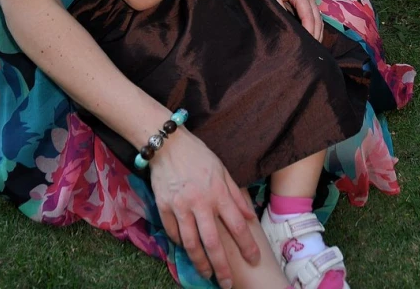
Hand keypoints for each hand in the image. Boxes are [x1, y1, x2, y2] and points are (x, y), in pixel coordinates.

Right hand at [150, 128, 258, 286]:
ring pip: (191, 244)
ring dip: (200, 263)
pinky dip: (181, 244)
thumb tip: (249, 217)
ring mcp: (180, 207)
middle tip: (227, 283)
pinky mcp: (164, 208)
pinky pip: (173, 233)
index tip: (254, 259)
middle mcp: (200, 203)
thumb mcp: (222, 169)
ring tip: (207, 274)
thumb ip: (235, 194)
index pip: (237, 225)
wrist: (167, 144)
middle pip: (214, 243)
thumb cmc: (198, 154)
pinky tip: (188, 250)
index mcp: (218, 192)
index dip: (247, 245)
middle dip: (222, 267)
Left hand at [253, 0, 322, 40]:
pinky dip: (316, 25)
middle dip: (316, 34)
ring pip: (318, 16)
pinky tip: (313, 35)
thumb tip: (283, 22)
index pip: (308, 15)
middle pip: (316, 17)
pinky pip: (315, 13)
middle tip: (313, 50)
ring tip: (315, 46)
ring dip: (318, 30)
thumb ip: (277, 5)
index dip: (309, 30)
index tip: (307, 44)